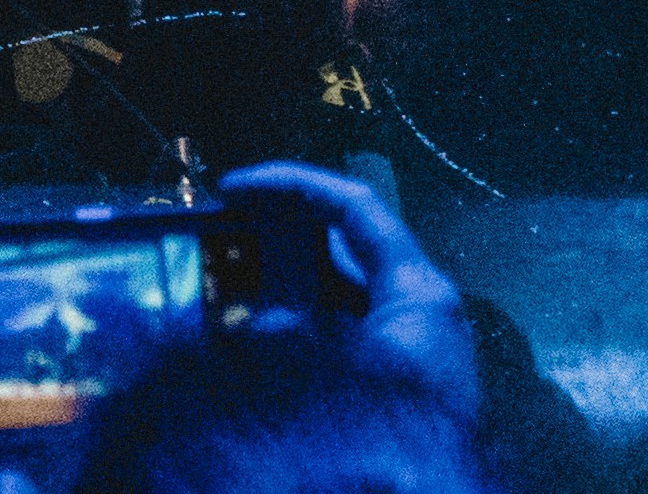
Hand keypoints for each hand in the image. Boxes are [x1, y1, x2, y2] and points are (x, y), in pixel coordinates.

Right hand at [216, 162, 477, 420]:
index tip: (234, 189)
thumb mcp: (337, 368)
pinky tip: (249, 345)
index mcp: (417, 291)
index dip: (291, 185)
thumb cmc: (405, 434)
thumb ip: (282, 332)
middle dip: (277, 242)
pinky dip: (293, 339)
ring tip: (220, 292)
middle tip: (220, 241)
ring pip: (331, 300)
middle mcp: (415, 313)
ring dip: (277, 294)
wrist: (427, 491)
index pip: (353, 207)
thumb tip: (248, 321)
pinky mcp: (392, 388)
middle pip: (338, 253)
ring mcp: (404, 352)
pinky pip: (334, 344)